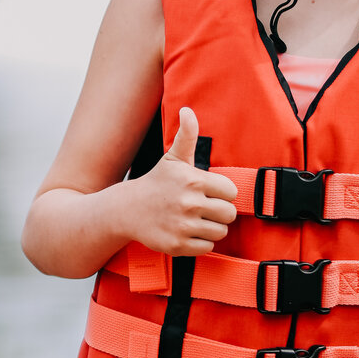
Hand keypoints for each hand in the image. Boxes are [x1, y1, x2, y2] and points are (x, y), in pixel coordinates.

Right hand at [122, 107, 237, 254]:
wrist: (127, 210)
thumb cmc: (156, 183)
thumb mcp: (172, 158)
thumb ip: (186, 135)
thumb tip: (187, 110)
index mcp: (193, 180)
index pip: (231, 192)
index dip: (221, 193)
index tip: (208, 193)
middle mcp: (190, 203)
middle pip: (229, 214)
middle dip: (219, 212)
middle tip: (203, 208)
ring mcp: (183, 226)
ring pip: (220, 232)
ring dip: (211, 228)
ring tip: (196, 220)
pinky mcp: (178, 245)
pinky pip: (207, 247)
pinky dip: (201, 242)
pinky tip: (187, 232)